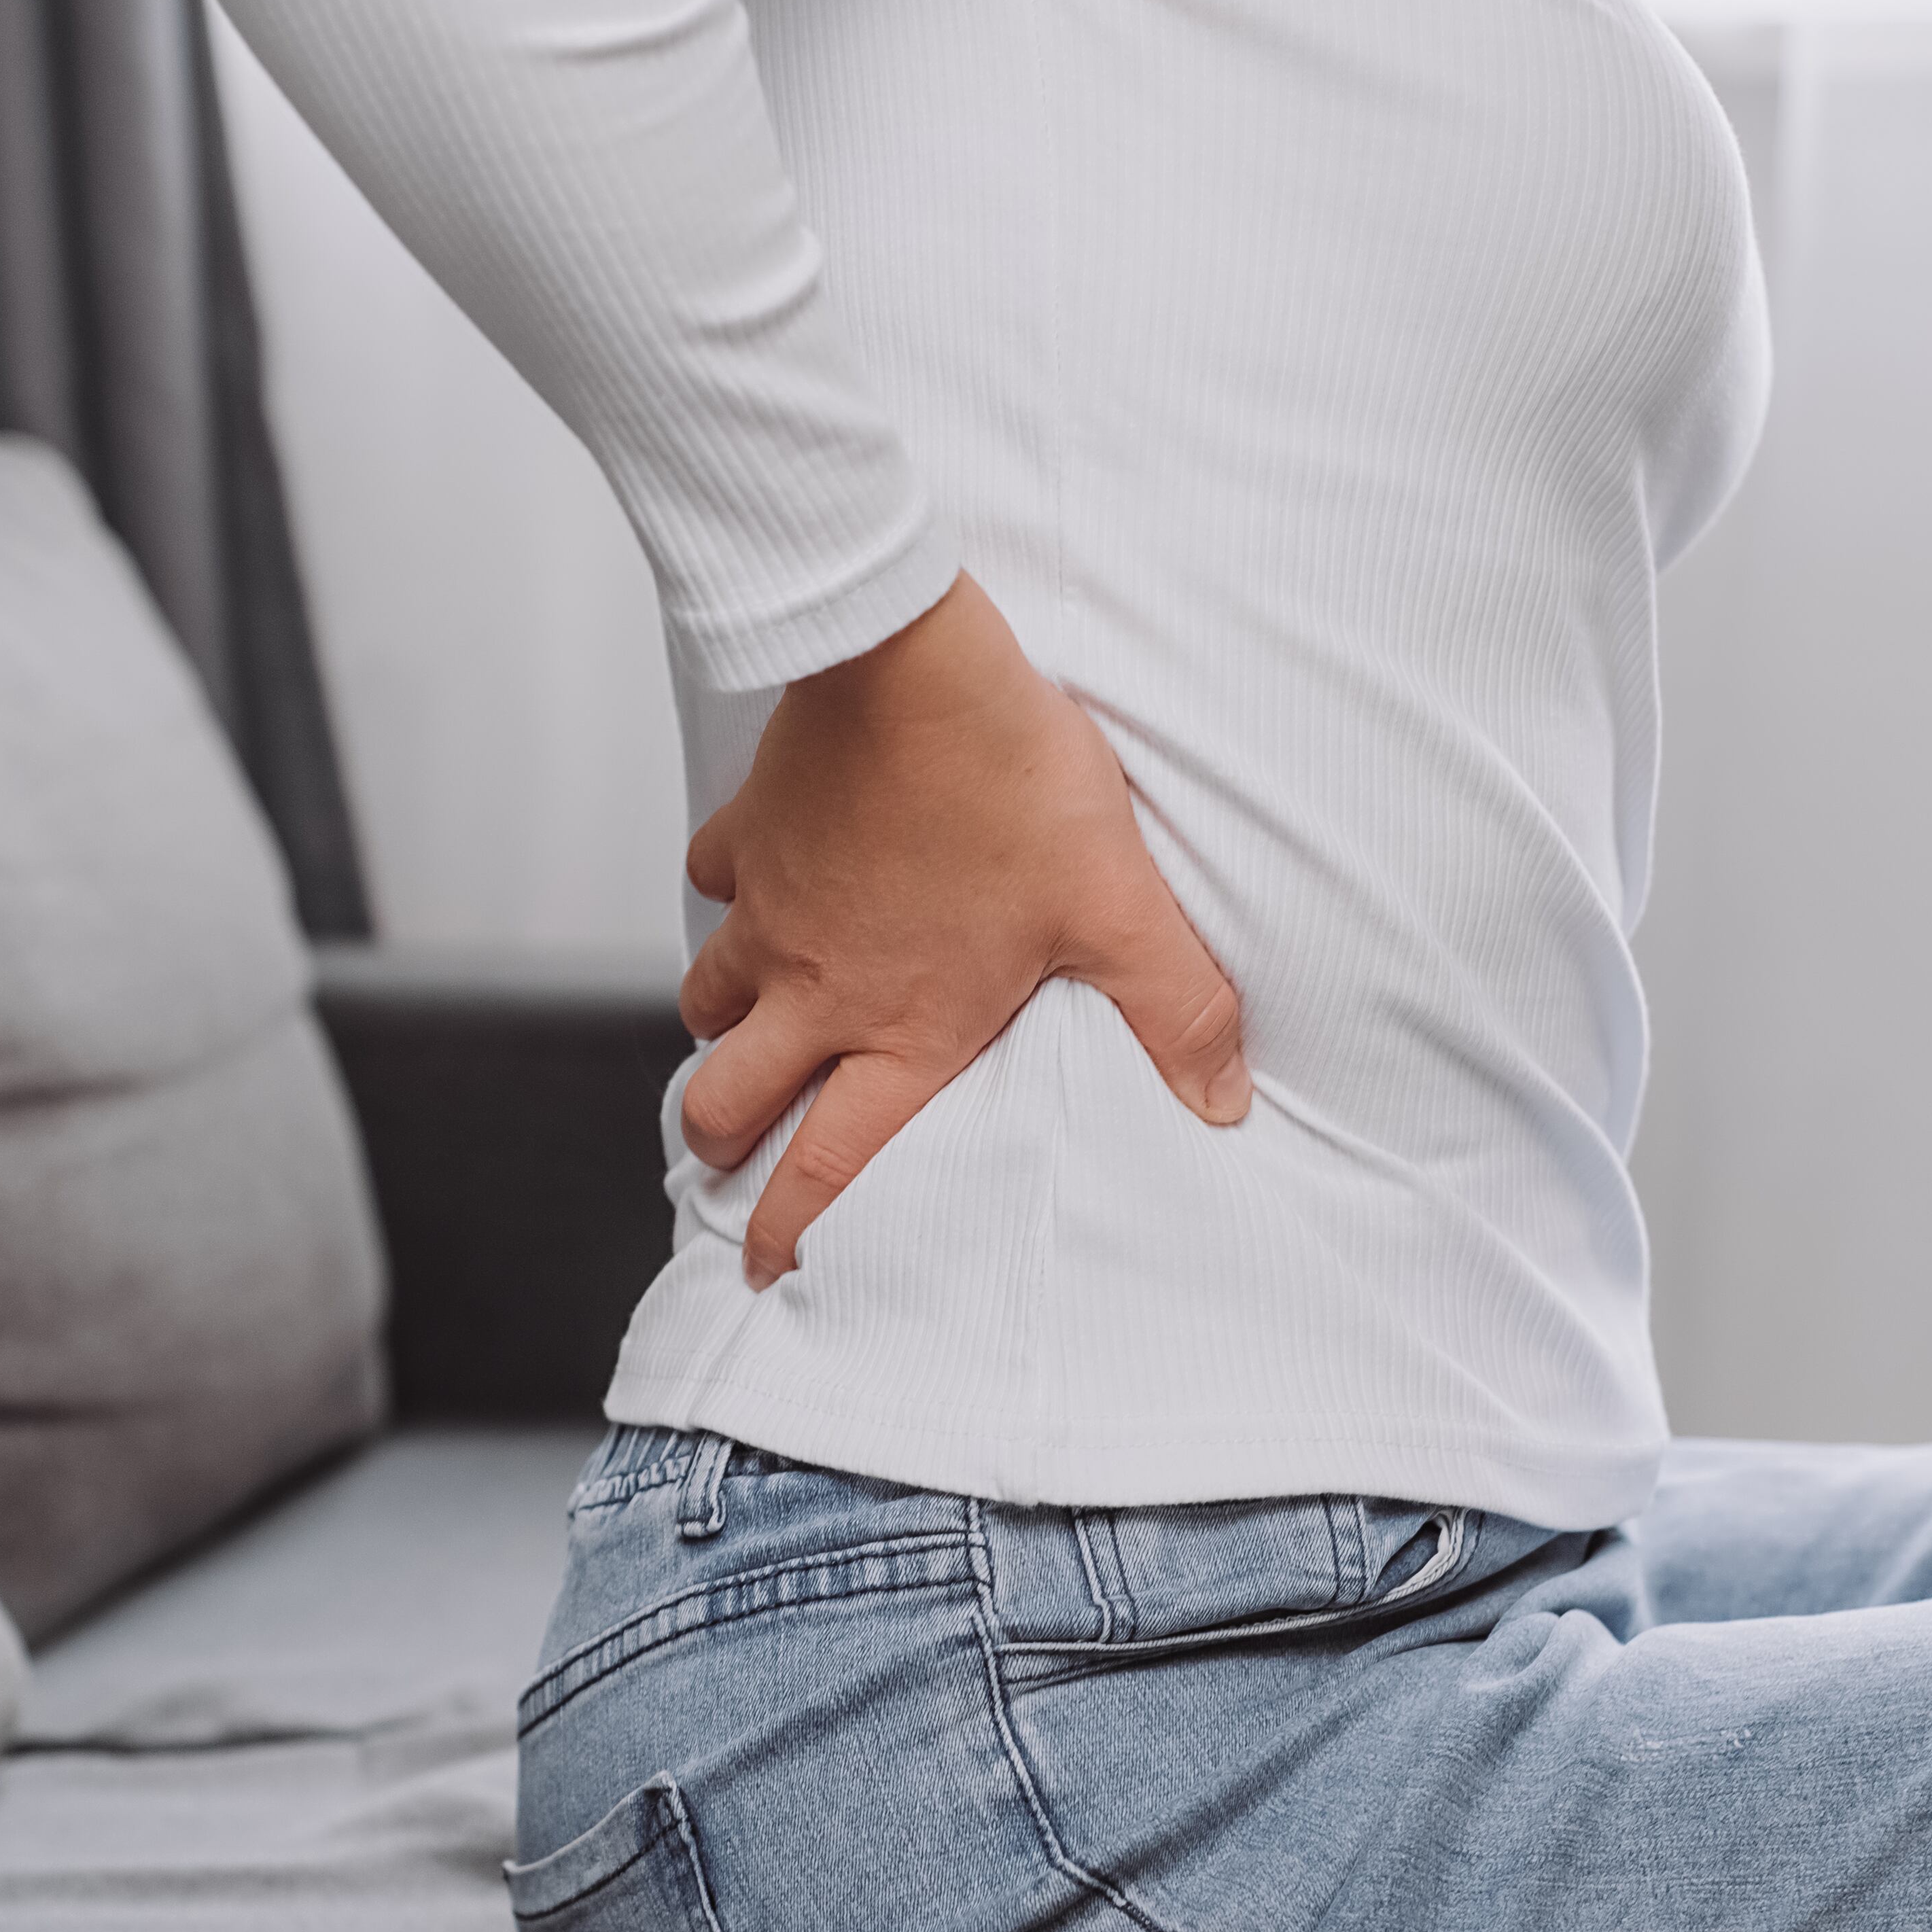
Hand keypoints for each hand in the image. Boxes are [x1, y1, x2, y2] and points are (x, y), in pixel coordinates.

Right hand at [679, 572, 1248, 1287]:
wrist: (913, 666)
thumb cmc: (1009, 784)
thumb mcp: (1118, 907)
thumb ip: (1175, 1011)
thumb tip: (1224, 1101)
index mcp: (902, 1026)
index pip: (830, 1160)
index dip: (791, 1227)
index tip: (766, 1265)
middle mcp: (819, 986)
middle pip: (727, 1097)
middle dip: (720, 1138)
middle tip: (728, 1149)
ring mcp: (772, 911)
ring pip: (706, 997)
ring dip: (719, 1025)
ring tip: (742, 1026)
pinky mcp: (751, 832)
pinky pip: (714, 878)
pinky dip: (729, 893)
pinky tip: (761, 879)